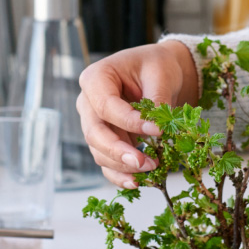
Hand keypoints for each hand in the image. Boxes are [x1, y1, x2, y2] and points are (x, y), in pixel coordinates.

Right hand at [75, 38, 199, 187]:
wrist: (159, 73)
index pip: (106, 106)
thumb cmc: (156, 66)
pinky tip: (135, 182)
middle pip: (94, 133)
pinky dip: (118, 174)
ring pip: (99, 151)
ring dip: (122, 165)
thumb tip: (156, 130)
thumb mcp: (160, 74)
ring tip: (151, 168)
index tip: (158, 131)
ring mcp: (94, 123)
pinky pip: (106, 162)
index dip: (129, 122)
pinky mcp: (105, 140)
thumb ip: (156, 100)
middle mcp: (88, 102)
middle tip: (143, 162)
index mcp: (96, 78)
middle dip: (118, 151)